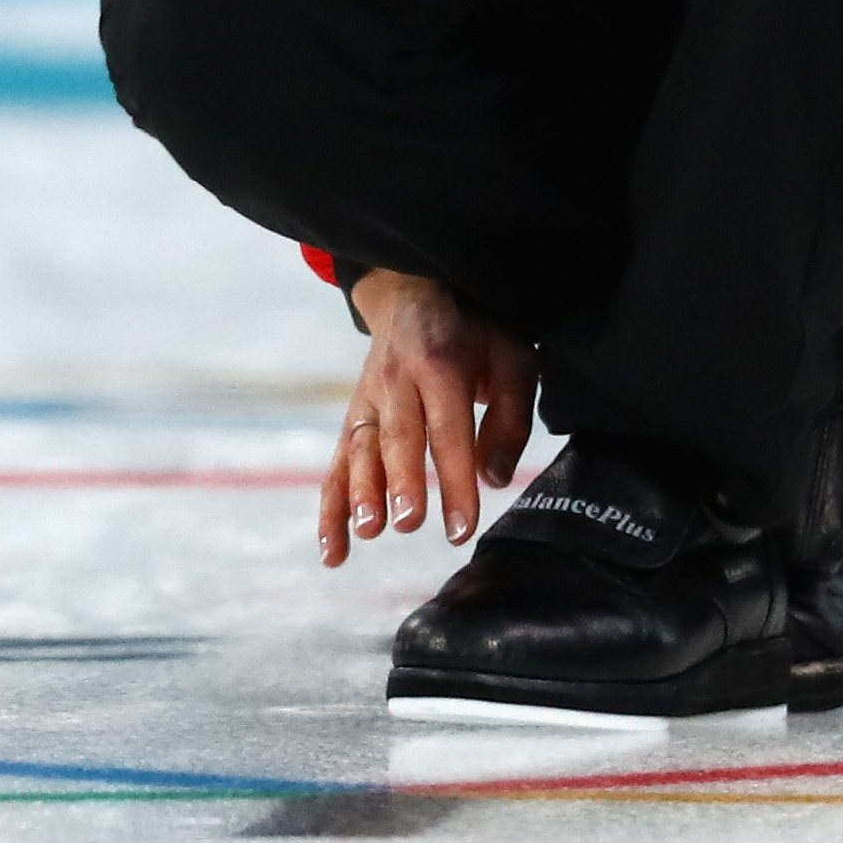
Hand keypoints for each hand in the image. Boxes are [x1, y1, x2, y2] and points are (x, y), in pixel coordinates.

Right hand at [319, 270, 536, 566]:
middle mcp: (396, 380)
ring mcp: (368, 399)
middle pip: (398, 438)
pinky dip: (331, 508)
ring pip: (360, 449)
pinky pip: (338, 463)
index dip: (454, 481)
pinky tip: (333, 550)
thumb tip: (493, 478)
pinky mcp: (353, 418)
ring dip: (361, 491)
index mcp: (440, 364)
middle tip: (408, 523)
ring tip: (368, 530)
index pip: (448, 431)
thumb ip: (510, 417)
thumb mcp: (511, 357)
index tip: (461, 528)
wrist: (417, 292)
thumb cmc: (476, 333)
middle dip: (401, 483)